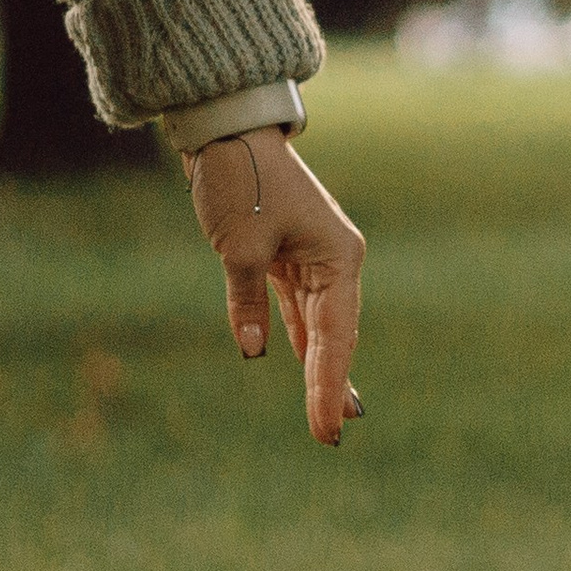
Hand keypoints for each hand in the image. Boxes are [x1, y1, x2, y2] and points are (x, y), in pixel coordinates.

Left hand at [186, 130, 366, 444]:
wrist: (229, 135)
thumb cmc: (240, 182)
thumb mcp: (239, 248)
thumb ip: (248, 302)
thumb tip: (253, 352)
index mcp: (340, 258)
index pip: (336, 336)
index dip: (330, 385)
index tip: (327, 428)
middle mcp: (337, 262)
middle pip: (337, 335)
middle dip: (331, 385)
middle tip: (328, 435)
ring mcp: (317, 261)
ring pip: (322, 327)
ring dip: (322, 368)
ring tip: (329, 416)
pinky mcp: (293, 259)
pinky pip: (302, 311)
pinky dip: (304, 342)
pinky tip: (310, 371)